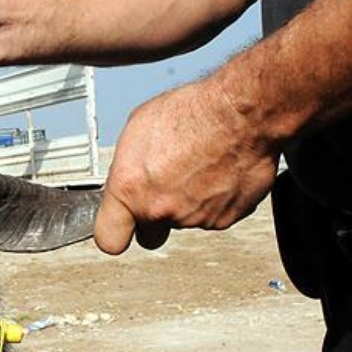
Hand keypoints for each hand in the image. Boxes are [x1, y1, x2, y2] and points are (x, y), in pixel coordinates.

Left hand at [93, 78, 281, 253]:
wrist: (242, 114)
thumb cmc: (193, 112)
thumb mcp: (138, 128)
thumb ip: (129, 167)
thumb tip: (129, 177)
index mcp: (130, 190)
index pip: (109, 239)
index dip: (114, 233)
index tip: (119, 226)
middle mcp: (160, 210)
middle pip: (149, 234)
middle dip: (153, 219)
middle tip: (163, 191)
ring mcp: (194, 218)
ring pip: (184, 221)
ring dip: (187, 202)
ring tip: (196, 166)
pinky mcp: (225, 219)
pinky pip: (213, 215)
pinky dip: (215, 199)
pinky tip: (216, 172)